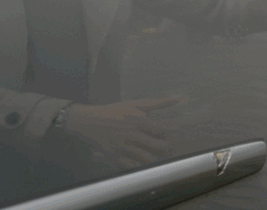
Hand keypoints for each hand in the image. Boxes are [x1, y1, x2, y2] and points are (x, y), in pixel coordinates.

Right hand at [62, 97, 181, 168]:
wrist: (88, 122)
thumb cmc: (114, 111)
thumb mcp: (135, 104)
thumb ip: (157, 104)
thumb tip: (177, 99)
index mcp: (139, 121)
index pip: (162, 129)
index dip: (171, 132)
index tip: (176, 131)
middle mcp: (133, 135)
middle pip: (158, 146)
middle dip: (165, 146)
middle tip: (166, 144)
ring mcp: (124, 147)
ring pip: (147, 158)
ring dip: (155, 156)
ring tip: (155, 152)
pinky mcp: (115, 157)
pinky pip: (132, 166)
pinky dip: (140, 165)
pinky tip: (142, 160)